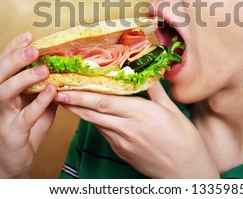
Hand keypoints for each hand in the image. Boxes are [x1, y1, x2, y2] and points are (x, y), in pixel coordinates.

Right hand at [0, 32, 57, 177]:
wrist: (17, 158)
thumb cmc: (29, 125)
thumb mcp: (40, 100)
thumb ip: (48, 84)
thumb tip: (67, 66)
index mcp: (7, 87)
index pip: (4, 62)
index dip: (13, 47)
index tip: (28, 35)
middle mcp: (2, 98)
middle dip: (15, 58)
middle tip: (34, 48)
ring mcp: (5, 115)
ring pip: (5, 91)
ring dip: (24, 77)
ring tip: (44, 68)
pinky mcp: (13, 132)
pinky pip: (24, 115)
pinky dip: (38, 102)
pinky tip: (51, 91)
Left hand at [54, 81, 218, 177]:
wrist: (186, 171)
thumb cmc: (184, 140)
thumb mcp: (171, 110)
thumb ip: (155, 90)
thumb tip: (148, 72)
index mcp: (140, 114)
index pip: (104, 102)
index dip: (82, 95)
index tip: (66, 87)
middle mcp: (127, 129)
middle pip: (93, 113)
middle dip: (72, 103)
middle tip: (56, 92)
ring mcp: (122, 143)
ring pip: (96, 124)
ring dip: (81, 112)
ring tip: (69, 100)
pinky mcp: (121, 152)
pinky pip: (105, 133)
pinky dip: (95, 122)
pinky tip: (91, 115)